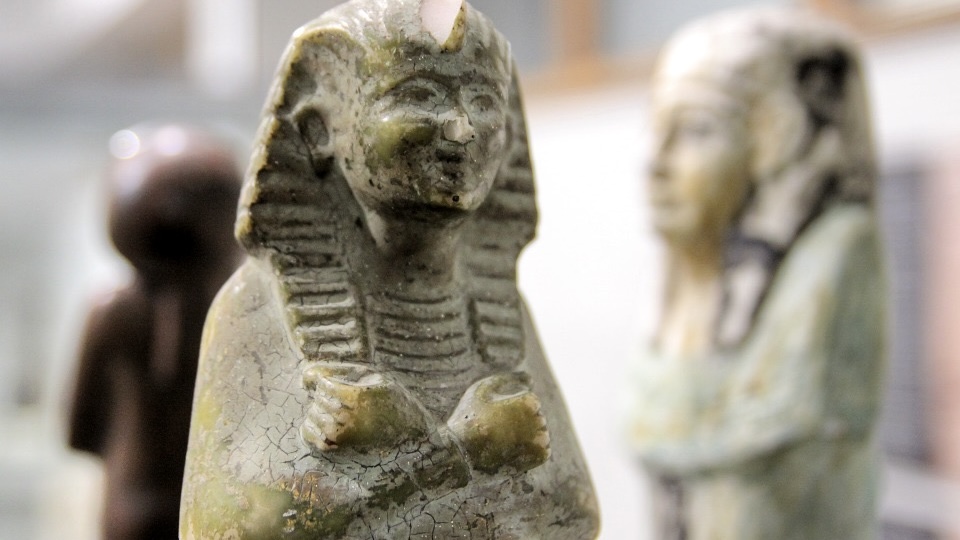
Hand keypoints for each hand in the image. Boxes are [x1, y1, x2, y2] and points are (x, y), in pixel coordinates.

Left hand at [300, 363, 427, 451]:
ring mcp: (344, 434)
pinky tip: (322, 424)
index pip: (325, 385)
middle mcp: (350, 417)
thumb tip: (304, 375)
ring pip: (314, 417)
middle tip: (336, 398)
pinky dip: (311, 428)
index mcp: (359, 396)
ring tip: (333, 410)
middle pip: (319, 400)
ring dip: (318, 411)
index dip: (327, 382)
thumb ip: (341, 371)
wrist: (409, 434)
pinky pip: (313, 437)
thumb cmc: (392, 400)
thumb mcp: (373, 378)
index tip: (337, 385)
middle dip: (322, 396)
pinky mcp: (340, 448)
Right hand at [447, 372, 549, 473]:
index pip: (531, 401)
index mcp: (527, 402)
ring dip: (528, 437)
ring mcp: (539, 441)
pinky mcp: (538, 458)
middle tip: (499, 429)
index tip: (498, 416)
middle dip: (522, 422)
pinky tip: (513, 451)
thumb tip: (530, 378)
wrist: (460, 451)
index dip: (513, 408)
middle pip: (537, 417)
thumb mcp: (484, 388)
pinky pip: (543, 451)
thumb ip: (508, 378)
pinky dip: (532, 451)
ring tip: (506, 441)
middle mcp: (538, 421)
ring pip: (541, 434)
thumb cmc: (470, 416)